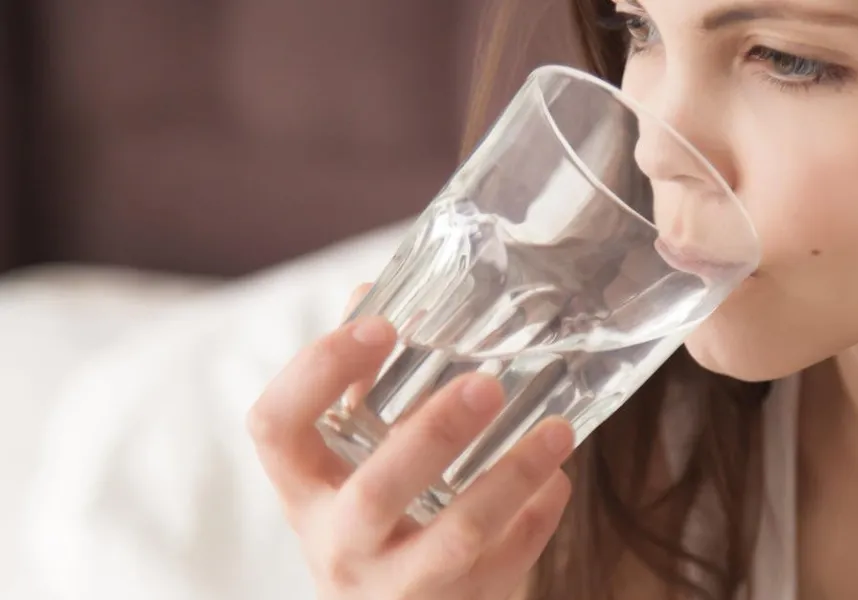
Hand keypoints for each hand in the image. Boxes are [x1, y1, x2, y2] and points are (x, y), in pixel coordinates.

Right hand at [247, 284, 573, 598]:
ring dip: (511, 477)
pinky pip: (505, 564)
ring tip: (556, 430)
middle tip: (486, 384)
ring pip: (457, 537)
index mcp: (304, 489)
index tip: (379, 326)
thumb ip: (359, 384)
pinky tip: (558, 477)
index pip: (277, 428)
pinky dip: (538, 517)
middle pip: (376, 492)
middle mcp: (340, 542)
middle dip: (434, 434)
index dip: (320, 373)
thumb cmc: (369, 519)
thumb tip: (374, 293)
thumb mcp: (346, 461)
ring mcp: (399, 584)